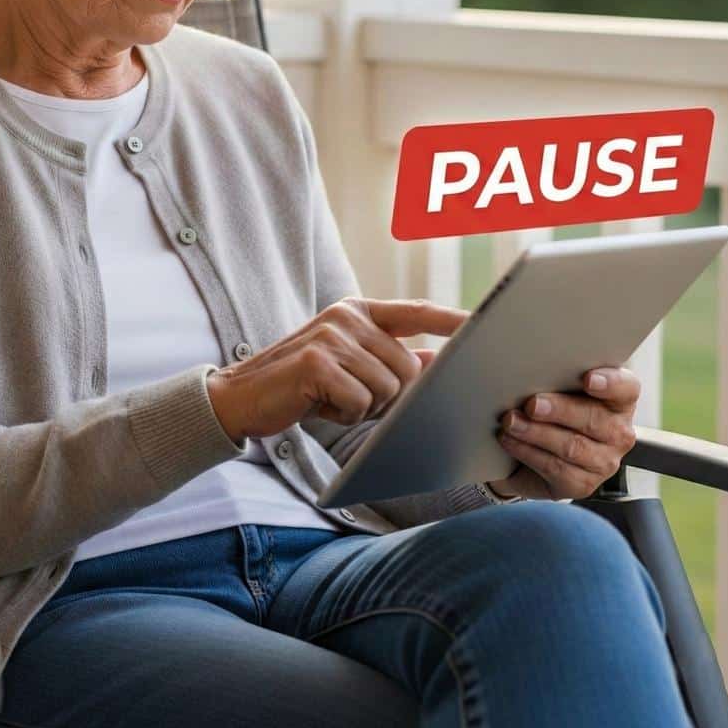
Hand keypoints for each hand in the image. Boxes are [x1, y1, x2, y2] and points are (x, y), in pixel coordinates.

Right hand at [206, 296, 465, 442]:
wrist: (241, 396)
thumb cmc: (301, 386)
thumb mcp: (347, 366)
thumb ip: (388, 358)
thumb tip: (434, 360)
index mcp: (357, 311)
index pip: (417, 312)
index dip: (453, 319)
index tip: (486, 325)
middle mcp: (347, 317)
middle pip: (408, 367)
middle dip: (389, 395)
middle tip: (349, 397)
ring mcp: (331, 336)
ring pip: (388, 388)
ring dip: (364, 407)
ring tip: (330, 399)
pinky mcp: (317, 363)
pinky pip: (361, 403)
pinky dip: (344, 415)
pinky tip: (318, 405)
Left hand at [491, 367, 639, 499]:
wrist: (534, 454)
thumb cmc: (551, 410)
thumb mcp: (555, 388)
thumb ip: (556, 377)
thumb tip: (528, 369)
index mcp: (619, 400)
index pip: (626, 388)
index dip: (610, 383)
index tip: (588, 379)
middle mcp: (618, 432)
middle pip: (594, 418)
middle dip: (559, 410)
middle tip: (532, 404)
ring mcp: (604, 462)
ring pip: (572, 446)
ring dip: (536, 432)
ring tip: (511, 421)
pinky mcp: (582, 484)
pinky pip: (555, 468)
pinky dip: (527, 452)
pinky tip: (510, 440)